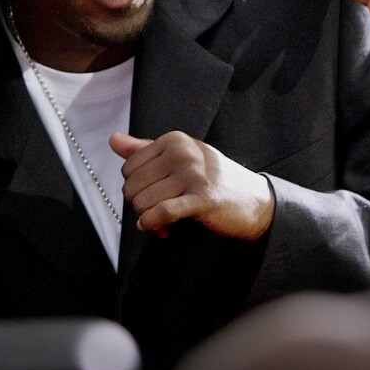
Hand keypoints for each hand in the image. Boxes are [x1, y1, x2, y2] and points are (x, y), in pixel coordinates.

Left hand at [110, 132, 274, 239]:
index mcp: (174, 140)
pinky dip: (152, 223)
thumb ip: (145, 149)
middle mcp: (182, 153)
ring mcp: (194, 174)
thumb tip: (113, 140)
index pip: (129, 167)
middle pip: (133, 186)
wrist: (256, 201)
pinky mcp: (202, 198)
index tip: (151, 197)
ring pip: (144, 201)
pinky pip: (162, 212)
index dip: (135, 187)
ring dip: (147, 218)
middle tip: (156, 214)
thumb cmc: (214, 179)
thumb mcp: (180, 158)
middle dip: (139, 205)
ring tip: (162, 223)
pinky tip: (158, 229)